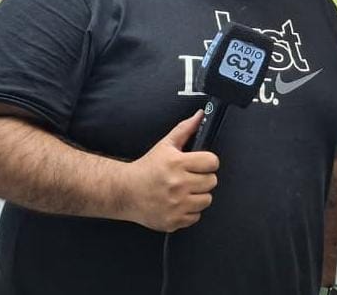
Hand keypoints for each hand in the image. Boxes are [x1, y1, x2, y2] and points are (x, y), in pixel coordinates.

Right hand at [121, 111, 218, 231]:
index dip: (208, 162)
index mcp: (177, 163)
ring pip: (207, 200)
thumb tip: (200, 115)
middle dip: (203, 178)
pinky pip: (195, 216)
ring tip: (185, 191)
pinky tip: (178, 203)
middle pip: (212, 181)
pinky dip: (189, 211)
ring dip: (198, 195)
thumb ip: (185, 130)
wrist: (125, 192)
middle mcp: (177, 185)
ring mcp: (176, 205)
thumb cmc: (146, 169)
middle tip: (190, 177)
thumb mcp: (165, 145)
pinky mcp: (173, 221)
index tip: (201, 164)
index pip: (212, 162)